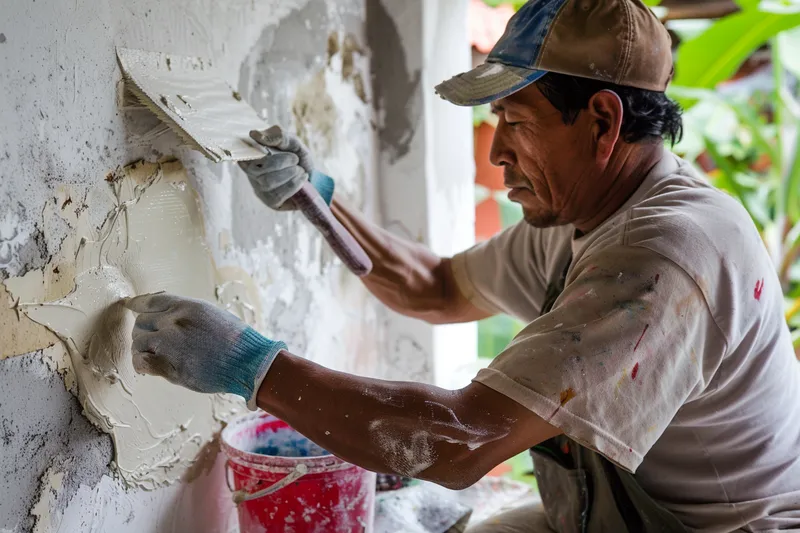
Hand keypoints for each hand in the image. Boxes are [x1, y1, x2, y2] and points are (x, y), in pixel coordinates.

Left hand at [124, 292, 285, 408]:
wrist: (248, 362)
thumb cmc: (235, 340)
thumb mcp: (212, 314)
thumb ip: (186, 313)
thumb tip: (163, 315)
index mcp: (187, 306)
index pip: (150, 301)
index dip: (137, 304)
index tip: (131, 307)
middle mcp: (175, 322)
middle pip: (141, 321)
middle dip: (143, 330)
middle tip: (150, 340)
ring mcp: (170, 344)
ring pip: (137, 341)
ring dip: (141, 348)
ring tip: (150, 354)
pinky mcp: (169, 366)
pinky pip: (140, 361)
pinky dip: (140, 363)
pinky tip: (147, 367)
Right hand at [239, 125, 334, 209]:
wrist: (313, 177)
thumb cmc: (297, 157)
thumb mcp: (292, 142)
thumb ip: (278, 136)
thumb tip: (254, 134)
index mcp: (251, 154)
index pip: (244, 154)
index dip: (258, 150)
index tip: (277, 146)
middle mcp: (251, 172)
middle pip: (256, 169)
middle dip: (280, 162)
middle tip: (295, 158)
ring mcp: (259, 188)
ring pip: (267, 182)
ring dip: (289, 174)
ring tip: (299, 170)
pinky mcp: (270, 202)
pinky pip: (277, 195)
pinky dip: (293, 185)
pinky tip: (301, 179)